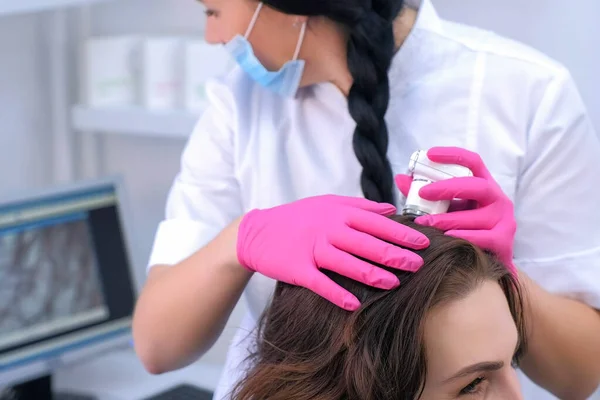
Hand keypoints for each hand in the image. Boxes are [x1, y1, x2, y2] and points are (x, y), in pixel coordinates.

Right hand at [237, 195, 429, 310]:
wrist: (257, 232)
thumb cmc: (297, 217)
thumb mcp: (327, 203)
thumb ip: (359, 205)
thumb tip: (390, 210)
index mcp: (338, 213)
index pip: (375, 223)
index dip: (400, 233)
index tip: (423, 242)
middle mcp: (328, 230)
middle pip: (366, 244)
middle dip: (394, 255)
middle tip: (417, 266)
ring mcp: (312, 249)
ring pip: (347, 263)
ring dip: (371, 275)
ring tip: (394, 284)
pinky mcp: (297, 269)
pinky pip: (320, 283)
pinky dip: (337, 294)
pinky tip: (354, 305)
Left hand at [395, 147, 516, 275]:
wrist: (488, 263)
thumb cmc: (464, 230)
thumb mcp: (447, 209)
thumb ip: (426, 195)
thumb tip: (400, 178)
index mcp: (484, 186)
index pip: (473, 162)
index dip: (453, 155)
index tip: (430, 154)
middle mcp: (498, 199)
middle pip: (477, 186)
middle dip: (448, 187)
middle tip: (423, 192)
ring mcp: (504, 221)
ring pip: (477, 216)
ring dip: (447, 219)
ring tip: (425, 222)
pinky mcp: (504, 242)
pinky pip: (483, 238)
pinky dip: (463, 237)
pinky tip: (445, 238)